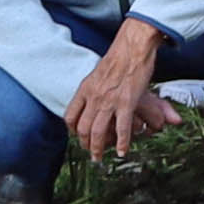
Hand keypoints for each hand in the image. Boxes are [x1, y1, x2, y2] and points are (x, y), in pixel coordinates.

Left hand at [66, 18, 168, 161]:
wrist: (133, 46)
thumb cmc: (119, 55)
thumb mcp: (98, 71)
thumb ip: (93, 86)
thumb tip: (92, 95)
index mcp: (85, 88)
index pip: (70, 116)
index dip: (72, 130)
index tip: (76, 136)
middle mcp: (94, 97)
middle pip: (83, 129)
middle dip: (85, 145)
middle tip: (90, 153)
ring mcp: (109, 101)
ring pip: (99, 132)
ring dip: (98, 149)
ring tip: (100, 158)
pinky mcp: (126, 102)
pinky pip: (122, 128)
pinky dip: (122, 143)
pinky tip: (122, 151)